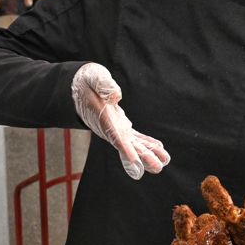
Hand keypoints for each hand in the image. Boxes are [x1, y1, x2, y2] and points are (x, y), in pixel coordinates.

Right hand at [72, 63, 170, 178]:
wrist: (80, 88)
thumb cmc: (87, 82)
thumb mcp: (93, 77)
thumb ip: (103, 84)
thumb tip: (116, 95)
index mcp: (102, 116)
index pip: (114, 135)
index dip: (124, 148)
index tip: (134, 159)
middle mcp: (109, 127)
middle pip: (127, 145)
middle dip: (142, 156)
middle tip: (157, 167)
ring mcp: (116, 128)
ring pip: (133, 144)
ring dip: (148, 153)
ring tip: (164, 161)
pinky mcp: (121, 126)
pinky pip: (135, 137)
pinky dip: (147, 143)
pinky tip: (159, 148)